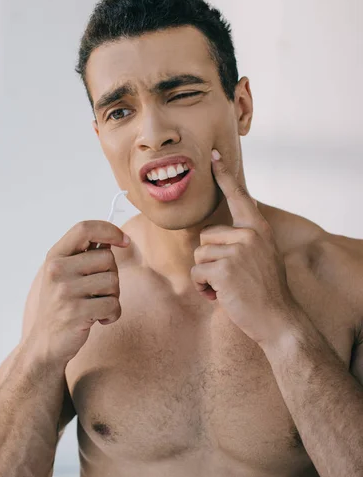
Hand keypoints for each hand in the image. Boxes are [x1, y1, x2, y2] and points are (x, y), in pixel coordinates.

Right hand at [30, 221, 130, 363]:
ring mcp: (65, 291)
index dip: (109, 230)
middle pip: (107, 258)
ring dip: (113, 296)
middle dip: (111, 275)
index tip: (125, 240)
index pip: (84, 229)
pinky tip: (98, 320)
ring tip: (96, 306)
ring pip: (113, 281)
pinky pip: (113, 305)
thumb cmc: (61, 305)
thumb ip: (84, 254)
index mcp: (55, 256)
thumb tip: (114, 237)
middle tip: (98, 292)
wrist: (45, 344)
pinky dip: (112, 314)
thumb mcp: (64, 274)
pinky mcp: (76, 312)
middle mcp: (57, 270)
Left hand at [190, 149, 299, 348]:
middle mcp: (249, 234)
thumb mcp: (262, 257)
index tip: (213, 156)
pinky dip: (203, 288)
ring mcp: (238, 250)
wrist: (279, 320)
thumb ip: (243, 242)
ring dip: (206, 276)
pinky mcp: (225, 268)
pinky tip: (220, 296)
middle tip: (230, 278)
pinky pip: (197, 272)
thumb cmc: (265, 291)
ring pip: (199, 255)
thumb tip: (209, 238)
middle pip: (205, 237)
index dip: (225, 176)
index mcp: (258, 229)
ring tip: (227, 288)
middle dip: (210, 260)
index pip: (239, 197)